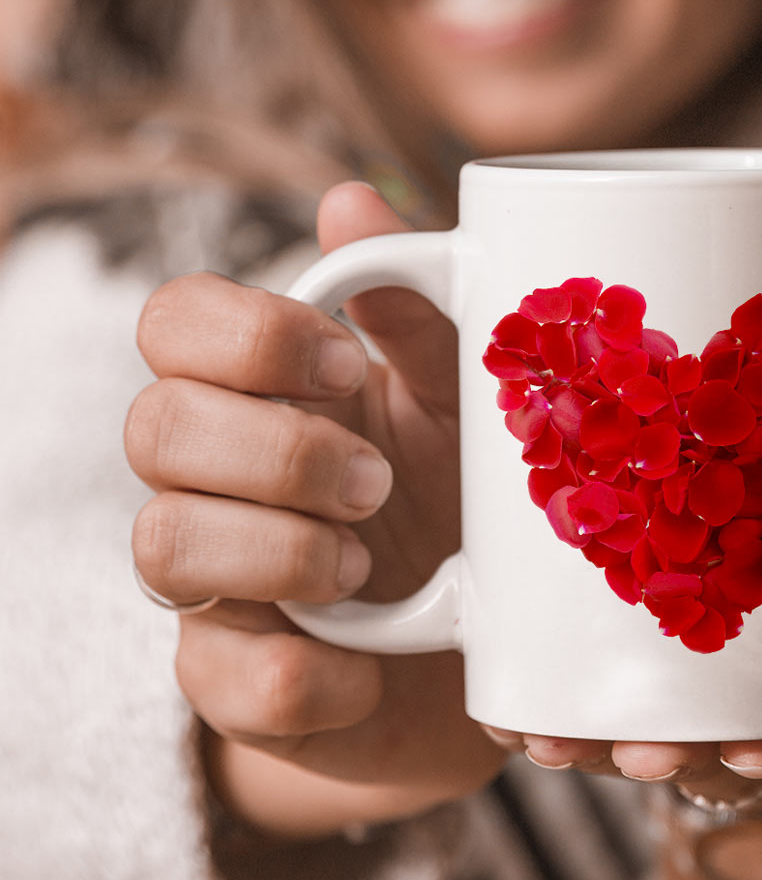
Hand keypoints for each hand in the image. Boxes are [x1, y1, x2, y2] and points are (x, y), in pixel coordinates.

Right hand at [126, 181, 505, 836]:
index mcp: (263, 390)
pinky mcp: (235, 683)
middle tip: (377, 480)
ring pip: (162, 547)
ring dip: (279, 550)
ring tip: (367, 562)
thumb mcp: (459, 397)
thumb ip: (417, 308)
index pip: (176, 322)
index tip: (350, 366)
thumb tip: (351, 196)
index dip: (245, 333)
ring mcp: (216, 584)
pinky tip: (374, 667)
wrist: (491, 643)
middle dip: (276, 449)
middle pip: (153, 426)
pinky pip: (219, 681)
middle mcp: (215, 479)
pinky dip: (308, 676)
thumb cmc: (461, 496)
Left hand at [481, 540, 761, 808]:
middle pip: (690, 749)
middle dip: (662, 757)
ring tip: (548, 740)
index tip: (753, 750)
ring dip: (584, 744)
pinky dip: (541, 705)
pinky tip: (503, 709)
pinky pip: (581, 693)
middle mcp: (734, 713)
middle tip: (646, 751)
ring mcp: (680, 693)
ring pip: (626, 732)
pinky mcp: (629, 656)